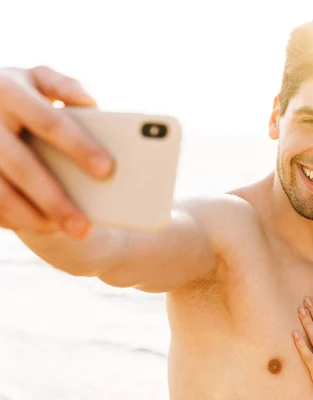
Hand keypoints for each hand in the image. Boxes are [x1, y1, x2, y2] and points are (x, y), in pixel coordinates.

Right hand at [0, 66, 113, 237]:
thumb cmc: (22, 93)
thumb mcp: (39, 79)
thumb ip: (64, 86)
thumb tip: (90, 104)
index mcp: (9, 89)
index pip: (50, 122)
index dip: (78, 146)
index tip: (107, 170)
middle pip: (23, 166)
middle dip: (56, 199)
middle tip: (85, 226)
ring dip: (33, 218)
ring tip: (68, 232)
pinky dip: (14, 218)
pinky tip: (43, 227)